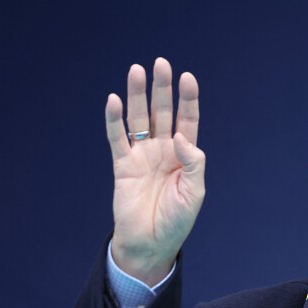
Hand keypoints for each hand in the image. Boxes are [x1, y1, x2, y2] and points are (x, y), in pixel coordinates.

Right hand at [106, 57, 205, 285]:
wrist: (150, 244)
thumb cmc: (176, 221)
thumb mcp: (195, 193)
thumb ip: (193, 162)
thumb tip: (180, 136)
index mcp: (185, 157)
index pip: (188, 121)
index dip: (188, 100)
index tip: (188, 78)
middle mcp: (163, 151)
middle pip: (163, 113)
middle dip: (162, 88)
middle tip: (160, 63)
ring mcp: (142, 156)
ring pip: (139, 119)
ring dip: (137, 95)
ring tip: (136, 70)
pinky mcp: (122, 165)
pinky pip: (117, 138)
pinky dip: (113, 120)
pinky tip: (113, 100)